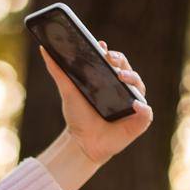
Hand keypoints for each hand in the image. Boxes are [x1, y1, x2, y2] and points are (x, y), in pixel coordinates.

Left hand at [40, 42, 152, 164]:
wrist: (82, 143)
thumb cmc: (78, 116)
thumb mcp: (68, 91)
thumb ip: (58, 70)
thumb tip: (43, 48)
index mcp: (110, 79)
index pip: (114, 60)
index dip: (109, 52)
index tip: (100, 46)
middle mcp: (124, 89)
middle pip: (127, 69)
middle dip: (120, 61)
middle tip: (109, 59)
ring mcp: (134, 103)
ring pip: (139, 86)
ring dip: (132, 78)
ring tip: (121, 77)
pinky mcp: (140, 120)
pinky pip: (146, 112)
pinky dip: (142, 107)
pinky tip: (134, 104)